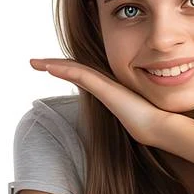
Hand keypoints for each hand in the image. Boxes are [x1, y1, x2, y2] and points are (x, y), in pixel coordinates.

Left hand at [30, 57, 172, 146]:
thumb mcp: (130, 120)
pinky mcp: (105, 88)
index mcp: (110, 90)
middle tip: (35, 62)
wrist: (160, 127)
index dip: (66, 69)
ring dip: (52, 64)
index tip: (49, 68)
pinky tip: (48, 68)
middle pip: (75, 69)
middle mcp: (106, 83)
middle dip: (54, 64)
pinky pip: (80, 74)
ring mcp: (106, 84)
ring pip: (74, 69)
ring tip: (34, 62)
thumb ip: (125, 119)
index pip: (83, 75)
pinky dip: (64, 70)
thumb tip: (125, 131)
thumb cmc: (150, 126)